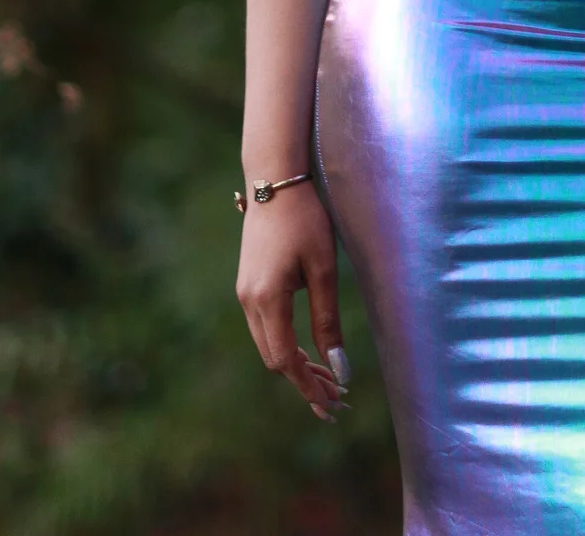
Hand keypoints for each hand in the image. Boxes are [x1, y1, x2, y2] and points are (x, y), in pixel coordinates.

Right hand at [235, 181, 350, 419]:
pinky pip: (264, 327)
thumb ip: (328, 320)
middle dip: (304, 382)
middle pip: (274, 358)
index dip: (309, 387)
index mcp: (267, 299)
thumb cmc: (305, 218)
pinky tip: (308, 348)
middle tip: (336, 398)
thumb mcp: (324, 269)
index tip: (332, 406)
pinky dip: (286, 344)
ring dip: (296, 364)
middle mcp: (248, 301)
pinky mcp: (248, 283)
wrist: (275, 179)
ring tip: (328, 378)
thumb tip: (340, 369)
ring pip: (268, 344)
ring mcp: (244, 292)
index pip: (286, 360)